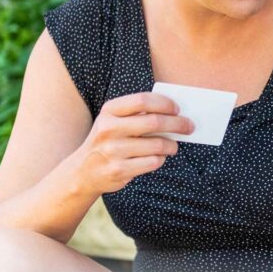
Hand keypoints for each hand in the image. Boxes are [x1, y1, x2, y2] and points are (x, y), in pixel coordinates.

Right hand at [71, 92, 193, 194]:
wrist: (83, 171)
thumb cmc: (107, 140)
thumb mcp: (113, 121)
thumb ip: (137, 114)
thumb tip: (174, 112)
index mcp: (109, 111)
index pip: (143, 100)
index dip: (165, 103)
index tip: (177, 109)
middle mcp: (109, 129)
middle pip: (154, 122)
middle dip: (178, 123)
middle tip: (189, 126)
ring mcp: (113, 150)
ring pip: (157, 145)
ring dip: (172, 145)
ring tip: (173, 146)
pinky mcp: (119, 170)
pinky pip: (153, 162)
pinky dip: (161, 160)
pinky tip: (158, 158)